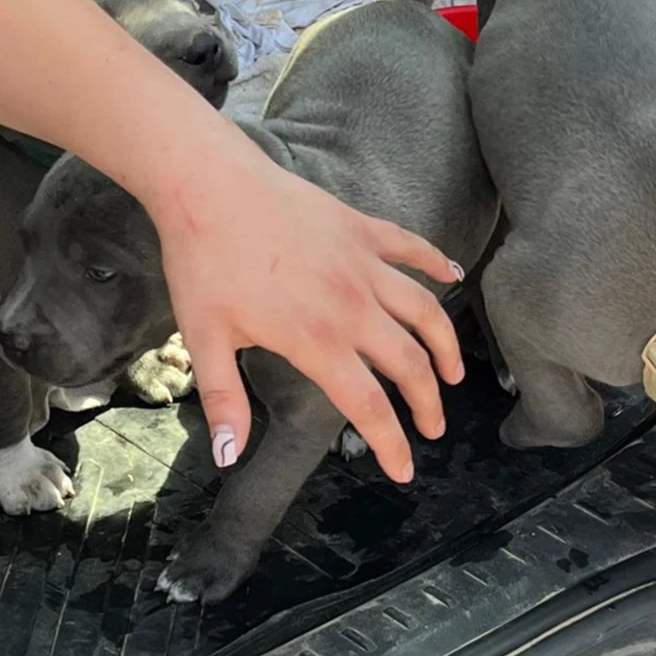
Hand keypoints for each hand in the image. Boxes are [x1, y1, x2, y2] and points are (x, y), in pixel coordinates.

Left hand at [151, 137, 464, 483]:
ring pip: (425, 310)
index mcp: (316, 340)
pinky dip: (437, 263)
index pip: (369, 405)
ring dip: (445, 346)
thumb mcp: (203, 338)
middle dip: (428, 404)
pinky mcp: (362, 228)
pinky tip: (453, 275)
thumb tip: (229, 458)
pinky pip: (411, 248)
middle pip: (410, 364)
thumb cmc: (202, 262)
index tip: (404, 471)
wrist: (208, 185)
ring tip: (452, 373)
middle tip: (433, 427)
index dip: (392, 443)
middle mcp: (353, 306)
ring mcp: (363, 264)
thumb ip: (224, 400)